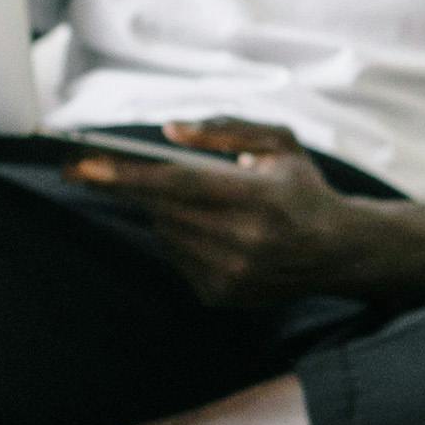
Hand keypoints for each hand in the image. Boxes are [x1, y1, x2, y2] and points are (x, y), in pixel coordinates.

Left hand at [69, 121, 413, 307]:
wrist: (339, 252)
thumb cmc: (303, 188)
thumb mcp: (279, 143)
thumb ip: (226, 130)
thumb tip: (170, 131)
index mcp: (261, 198)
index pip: (181, 183)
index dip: (129, 174)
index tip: (86, 165)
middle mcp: (246, 241)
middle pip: (162, 209)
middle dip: (124, 186)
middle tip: (85, 168)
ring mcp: (232, 274)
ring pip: (165, 232)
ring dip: (161, 210)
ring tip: (194, 199)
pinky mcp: (221, 295)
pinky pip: (175, 257)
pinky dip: (178, 236)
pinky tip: (208, 229)